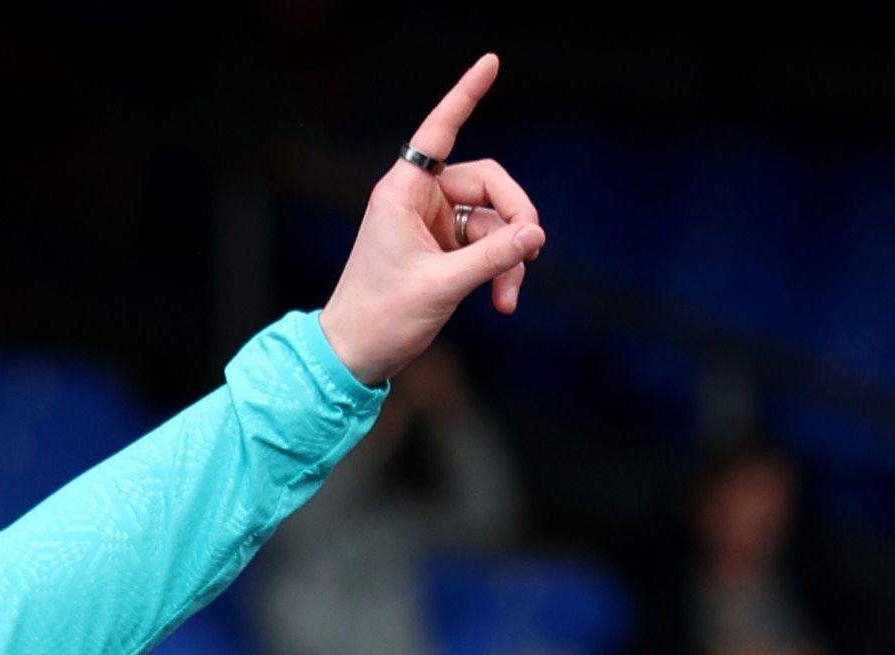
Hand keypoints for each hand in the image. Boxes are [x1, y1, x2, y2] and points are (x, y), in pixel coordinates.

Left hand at [316, 56, 547, 387]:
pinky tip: (503, 299)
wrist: (358, 352)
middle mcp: (419, 200)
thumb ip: (493, 257)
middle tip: (531, 252)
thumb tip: (536, 235)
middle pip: (487, 183)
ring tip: (509, 298)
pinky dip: (500, 269)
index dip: (465, 95)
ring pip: (493, 222)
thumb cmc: (382, 314)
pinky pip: (487, 245)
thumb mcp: (443, 285)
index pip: (440, 130)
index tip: (491, 63)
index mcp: (403, 192)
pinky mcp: (444, 249)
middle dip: (515, 218)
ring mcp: (434, 224)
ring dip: (509, 258)